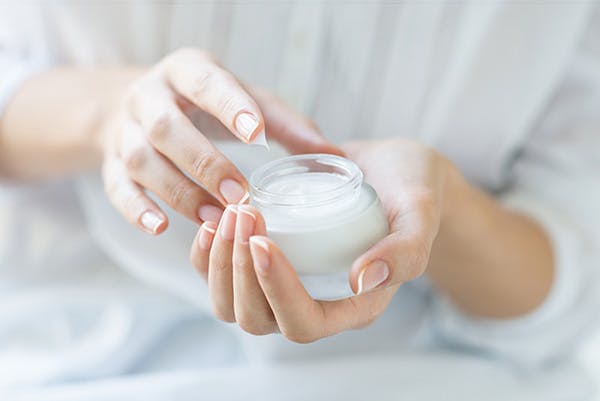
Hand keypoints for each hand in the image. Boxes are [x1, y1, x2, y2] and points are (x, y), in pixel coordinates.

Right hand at [100, 48, 340, 234]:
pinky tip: (161, 228)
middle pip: (167, 127)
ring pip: (142, 160)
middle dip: (204, 162)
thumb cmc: (205, 104)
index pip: (205, 83)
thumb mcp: (244, 100)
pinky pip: (116, 187)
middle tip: (239, 194)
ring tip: (214, 219)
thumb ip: (285, 125)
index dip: (228, 106)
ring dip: (178, 191)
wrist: (140, 104)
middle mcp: (149, 96)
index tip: (255, 134)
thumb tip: (334, 157)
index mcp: (186, 71)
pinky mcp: (111, 162)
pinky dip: (137, 210)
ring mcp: (125, 130)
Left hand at [189, 138, 458, 341]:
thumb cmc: (412, 191)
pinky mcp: (268, 262)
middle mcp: (316, 303)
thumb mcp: (420, 213)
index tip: (263, 240)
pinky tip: (212, 221)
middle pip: (257, 318)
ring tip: (229, 213)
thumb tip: (364, 280)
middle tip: (243, 214)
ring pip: (232, 303)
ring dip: (221, 262)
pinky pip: (224, 275)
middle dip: (240, 270)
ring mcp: (287, 284)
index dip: (276, 290)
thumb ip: (405, 249)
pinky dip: (208, 255)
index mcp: (354, 306)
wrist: (393, 171)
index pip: (303, 322)